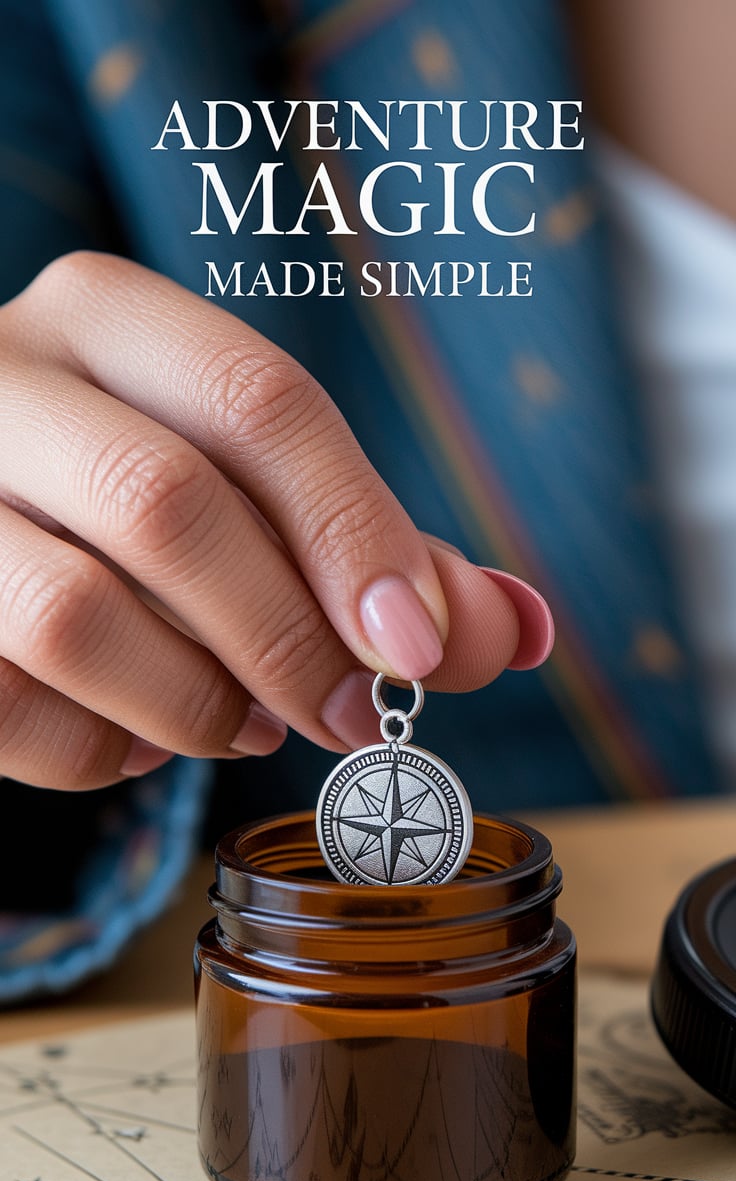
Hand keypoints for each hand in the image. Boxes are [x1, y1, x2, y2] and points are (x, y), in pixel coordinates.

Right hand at [0, 252, 552, 788]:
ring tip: (239, 720)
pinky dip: (105, 754)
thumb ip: (373, 547)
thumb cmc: (131, 491)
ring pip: (78, 617)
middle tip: (350, 717)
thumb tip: (510, 629)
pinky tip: (135, 733)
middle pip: (169, 503)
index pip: (261, 402)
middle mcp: (0, 380)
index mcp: (106, 319)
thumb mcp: (245, 483)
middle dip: (287, 636)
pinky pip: (16, 712)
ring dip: (195, 703)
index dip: (358, 532)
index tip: (420, 646)